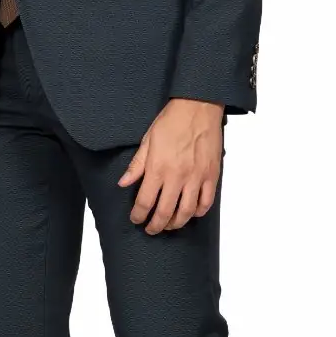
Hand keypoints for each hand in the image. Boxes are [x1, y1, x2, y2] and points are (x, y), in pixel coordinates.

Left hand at [117, 98, 224, 232]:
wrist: (198, 107)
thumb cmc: (172, 121)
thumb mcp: (147, 140)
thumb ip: (136, 165)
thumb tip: (124, 183)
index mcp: (158, 168)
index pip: (145, 202)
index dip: (138, 215)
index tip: (136, 219)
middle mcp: (177, 176)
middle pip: (164, 212)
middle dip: (156, 226)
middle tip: (151, 229)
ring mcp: (196, 177)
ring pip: (186, 212)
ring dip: (176, 223)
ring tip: (169, 224)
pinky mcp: (211, 175)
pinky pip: (206, 202)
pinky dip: (198, 212)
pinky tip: (191, 213)